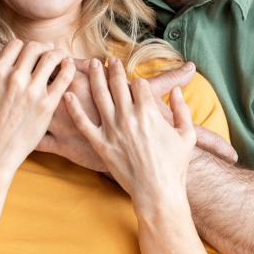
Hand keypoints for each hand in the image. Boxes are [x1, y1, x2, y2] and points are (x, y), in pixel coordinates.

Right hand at [0, 38, 74, 171]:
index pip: (16, 44)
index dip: (24, 45)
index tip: (30, 52)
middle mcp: (15, 78)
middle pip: (35, 47)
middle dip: (42, 46)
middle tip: (48, 51)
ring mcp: (33, 91)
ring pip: (51, 58)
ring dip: (57, 54)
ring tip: (60, 58)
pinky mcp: (48, 104)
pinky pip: (64, 77)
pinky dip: (69, 67)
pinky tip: (68, 68)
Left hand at [36, 61, 237, 167]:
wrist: (158, 192)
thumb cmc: (175, 165)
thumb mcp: (187, 134)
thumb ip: (182, 109)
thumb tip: (178, 91)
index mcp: (149, 111)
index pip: (138, 83)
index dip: (134, 78)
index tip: (128, 74)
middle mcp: (128, 116)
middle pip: (116, 84)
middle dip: (111, 69)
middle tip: (105, 60)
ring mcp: (112, 130)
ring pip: (98, 96)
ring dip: (93, 78)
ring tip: (89, 66)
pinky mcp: (100, 145)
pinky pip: (83, 123)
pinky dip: (73, 109)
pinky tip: (66, 96)